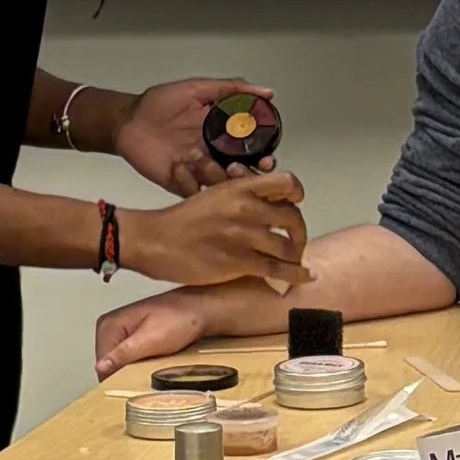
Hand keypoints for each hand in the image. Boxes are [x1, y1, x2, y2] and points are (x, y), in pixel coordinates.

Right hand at [94, 288, 221, 379]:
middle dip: (124, 373)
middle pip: (108, 364)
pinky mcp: (132, 337)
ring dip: (132, 370)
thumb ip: (123, 354)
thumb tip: (100, 368)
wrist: (201, 310)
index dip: (117, 377)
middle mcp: (110, 326)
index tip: (134, 382)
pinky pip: (129, 359)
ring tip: (152, 367)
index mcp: (108, 324)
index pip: (101, 364)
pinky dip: (139, 365)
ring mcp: (121, 332)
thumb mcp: (150, 340)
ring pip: (119, 364)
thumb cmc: (180, 320)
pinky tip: (152, 364)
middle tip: (147, 373)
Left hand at [116, 78, 275, 195]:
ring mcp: (199, 170)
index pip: (254, 150)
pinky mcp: (181, 183)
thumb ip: (231, 89)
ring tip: (202, 160)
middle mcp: (216, 155)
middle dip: (247, 176)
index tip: (267, 158)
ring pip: (222, 185)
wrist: (128, 121)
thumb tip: (266, 92)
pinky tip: (178, 165)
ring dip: (218, 178)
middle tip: (237, 168)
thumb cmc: (159, 104)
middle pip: (244, 174)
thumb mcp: (197, 89)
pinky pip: (194, 191)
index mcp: (224, 134)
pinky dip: (190, 182)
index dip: (265, 157)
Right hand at [118, 174, 310, 288]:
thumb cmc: (182, 220)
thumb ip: (241, 196)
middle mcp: (247, 209)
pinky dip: (296, 275)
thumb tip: (267, 205)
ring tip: (293, 261)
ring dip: (295, 255)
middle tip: (295, 240)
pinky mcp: (240, 262)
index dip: (296, 193)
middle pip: (293, 217)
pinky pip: (279, 270)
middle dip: (299, 231)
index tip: (295, 202)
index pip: (286, 183)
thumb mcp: (214, 195)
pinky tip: (303, 277)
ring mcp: (245, 236)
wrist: (156, 240)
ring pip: (289, 246)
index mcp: (240, 188)